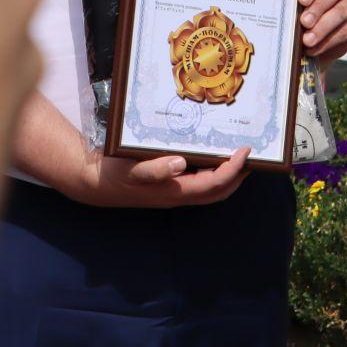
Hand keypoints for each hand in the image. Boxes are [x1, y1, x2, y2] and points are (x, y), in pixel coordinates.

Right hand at [75, 146, 250, 207]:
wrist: (93, 183)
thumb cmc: (114, 174)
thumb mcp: (131, 169)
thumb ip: (154, 169)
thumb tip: (181, 163)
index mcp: (174, 192)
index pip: (214, 184)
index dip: (234, 169)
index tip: (246, 150)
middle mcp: (179, 195)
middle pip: (219, 191)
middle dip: (240, 175)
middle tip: (253, 153)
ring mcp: (176, 192)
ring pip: (211, 188)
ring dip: (229, 173)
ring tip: (240, 153)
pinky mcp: (171, 186)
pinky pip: (200, 181)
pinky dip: (214, 170)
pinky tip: (214, 153)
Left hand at [299, 0, 346, 59]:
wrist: (322, 15)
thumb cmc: (302, 3)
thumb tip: (272, 9)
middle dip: (318, 7)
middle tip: (304, 21)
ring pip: (341, 12)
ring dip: (323, 27)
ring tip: (308, 39)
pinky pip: (344, 32)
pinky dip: (327, 42)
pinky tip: (313, 49)